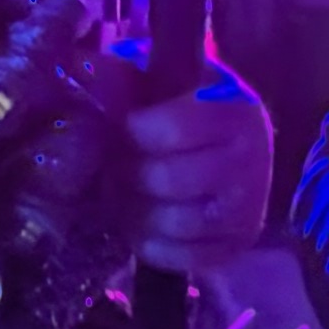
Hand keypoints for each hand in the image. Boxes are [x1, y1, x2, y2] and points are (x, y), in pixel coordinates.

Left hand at [127, 66, 274, 274]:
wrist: (230, 146)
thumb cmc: (185, 106)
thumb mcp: (164, 78)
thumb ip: (125, 73)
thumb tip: (75, 70)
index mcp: (237, 113)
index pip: (174, 129)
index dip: (134, 132)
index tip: (121, 128)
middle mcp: (253, 162)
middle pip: (169, 180)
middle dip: (129, 174)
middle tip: (113, 166)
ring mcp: (248, 208)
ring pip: (176, 223)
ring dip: (136, 211)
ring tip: (122, 194)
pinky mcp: (238, 245)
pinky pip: (185, 258)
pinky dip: (152, 244)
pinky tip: (140, 224)